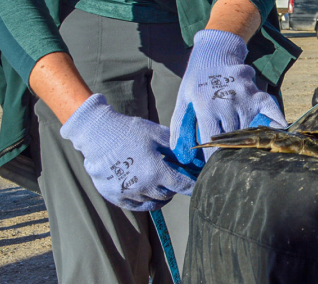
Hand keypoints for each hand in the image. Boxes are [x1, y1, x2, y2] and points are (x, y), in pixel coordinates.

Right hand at [60, 94, 193, 210]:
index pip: (184, 185)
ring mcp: (128, 194)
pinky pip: (138, 206)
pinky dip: (146, 200)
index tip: (200, 183)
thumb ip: (176, 149)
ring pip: (154, 203)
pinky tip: (148, 188)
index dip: (194, 184)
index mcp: (156, 171)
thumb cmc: (129, 131)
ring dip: (162, 194)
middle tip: (177, 175)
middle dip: (176, 186)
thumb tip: (192, 158)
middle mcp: (143, 187)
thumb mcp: (158, 134)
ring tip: (161, 180)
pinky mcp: (115, 197)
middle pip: (169, 194)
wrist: (97, 134)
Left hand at [170, 30, 286, 162]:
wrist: (215, 53)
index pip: (212, 141)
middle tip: (230, 160)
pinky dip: (276, 122)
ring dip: (247, 140)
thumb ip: (179, 126)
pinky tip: (278, 133)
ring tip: (246, 151)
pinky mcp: (257, 93)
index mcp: (205, 107)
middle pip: (232, 137)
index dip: (212, 156)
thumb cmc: (196, 79)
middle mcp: (227, 104)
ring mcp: (245, 98)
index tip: (213, 165)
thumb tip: (179, 151)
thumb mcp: (183, 100)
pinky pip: (271, 110)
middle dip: (230, 150)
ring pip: (249, 128)